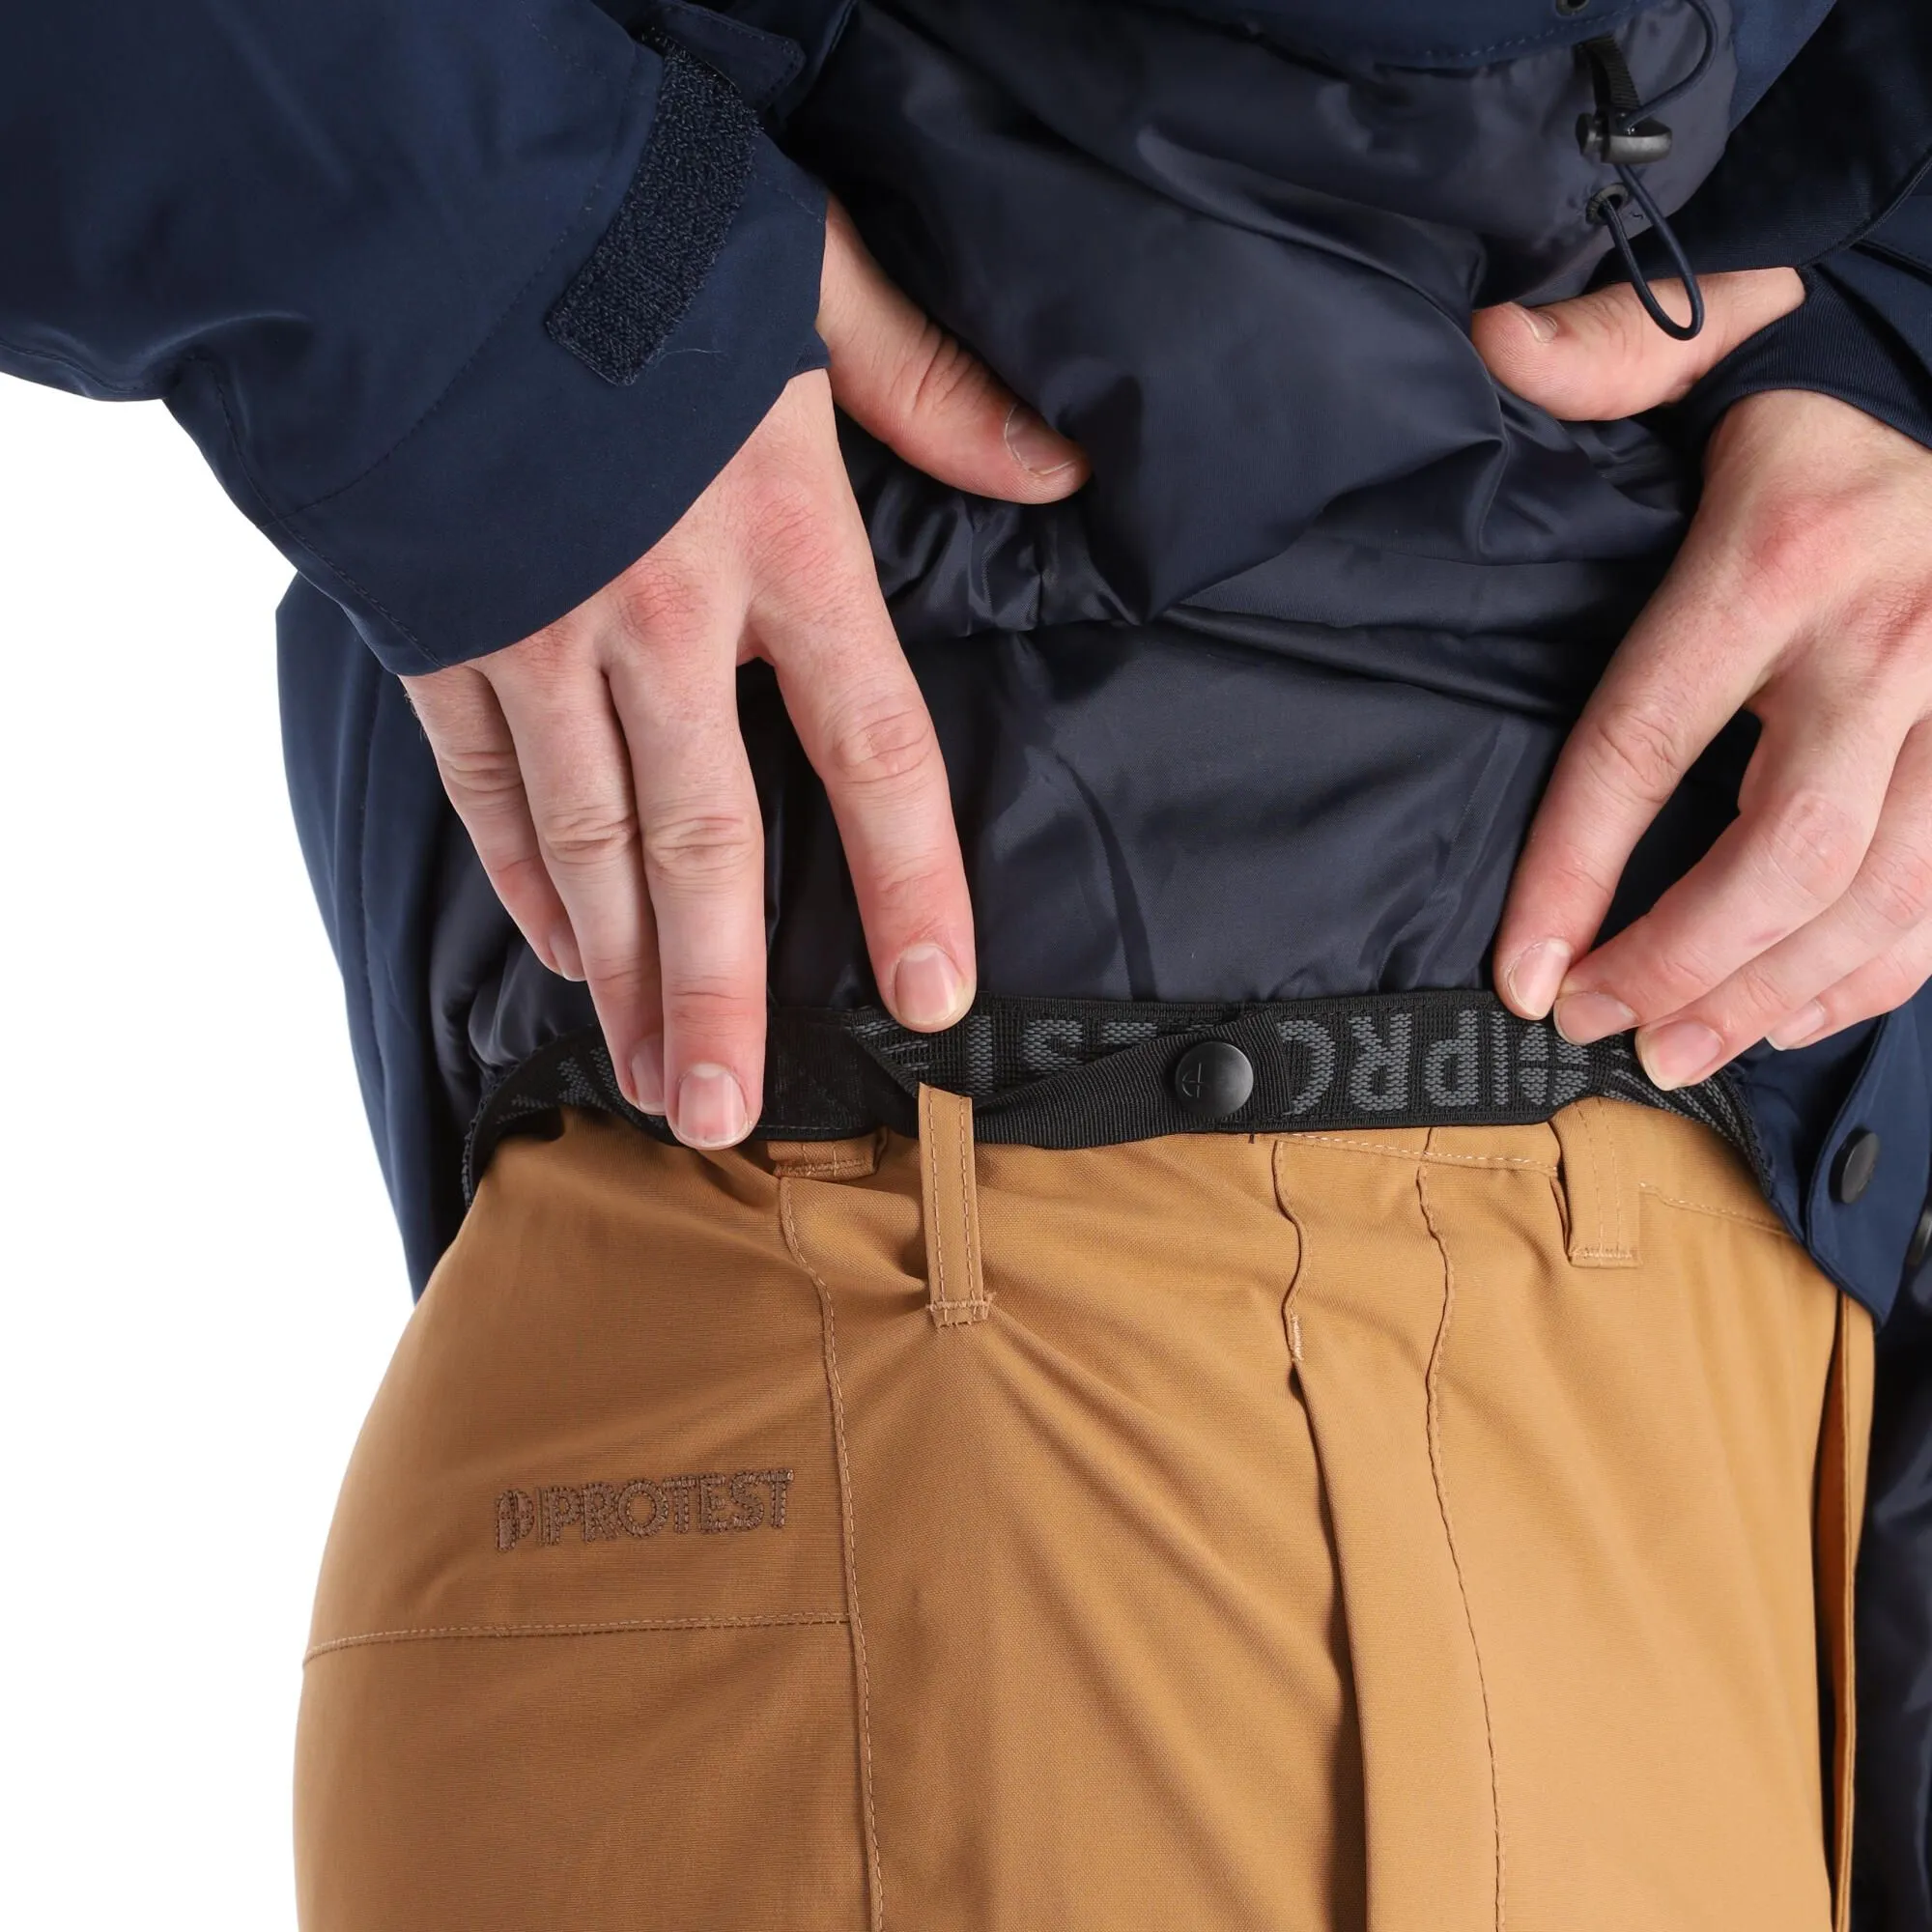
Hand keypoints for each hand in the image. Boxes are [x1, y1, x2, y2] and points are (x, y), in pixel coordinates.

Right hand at [403, 201, 1086, 1146]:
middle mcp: (659, 620)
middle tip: (731, 1114)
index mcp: (776, 541)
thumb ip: (932, 390)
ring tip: (652, 1081)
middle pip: (705, 845)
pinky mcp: (442, 638)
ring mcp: (538, 640)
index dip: (909, 882)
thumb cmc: (623, 242)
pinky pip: (489, 790)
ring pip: (592, 848)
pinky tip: (557, 953)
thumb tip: (1054, 470)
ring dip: (623, 977)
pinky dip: (525, 877)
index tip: (934, 995)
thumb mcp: (810, 279)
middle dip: (721, 993)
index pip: (871, 749)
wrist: (405, 207)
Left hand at [1475, 270, 1931, 1085]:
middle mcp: (1895, 640)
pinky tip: (1790, 1014)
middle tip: (1596, 1024)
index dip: (1573, 872)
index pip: (1645, 743)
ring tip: (1675, 1048)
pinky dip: (1873, 975)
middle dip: (1681, 963)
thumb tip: (1486, 345)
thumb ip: (1601, 356)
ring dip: (1773, 994)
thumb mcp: (1715, 357)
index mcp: (1782, 556)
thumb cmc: (1823, 421)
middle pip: (1784, 851)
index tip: (1522, 968)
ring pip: (1883, 897)